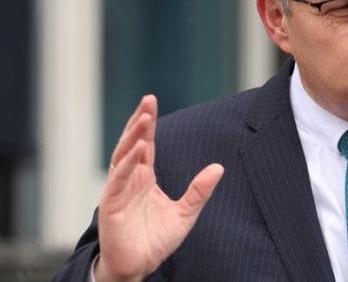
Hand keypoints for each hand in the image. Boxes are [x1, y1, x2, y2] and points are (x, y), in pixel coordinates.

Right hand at [94, 95, 223, 280]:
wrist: (139, 267)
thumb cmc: (155, 241)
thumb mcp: (185, 213)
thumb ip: (200, 191)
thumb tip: (219, 167)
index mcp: (144, 178)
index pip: (146, 144)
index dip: (149, 123)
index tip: (152, 102)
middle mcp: (130, 179)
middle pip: (133, 143)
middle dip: (139, 121)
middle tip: (148, 100)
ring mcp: (118, 190)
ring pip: (123, 157)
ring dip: (133, 136)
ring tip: (144, 118)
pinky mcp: (111, 205)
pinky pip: (118, 180)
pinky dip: (128, 163)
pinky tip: (138, 149)